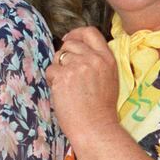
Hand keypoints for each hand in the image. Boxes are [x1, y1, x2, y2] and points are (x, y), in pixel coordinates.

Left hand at [46, 26, 118, 146]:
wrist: (95, 127)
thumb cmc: (100, 109)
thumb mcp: (109, 78)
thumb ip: (97, 62)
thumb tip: (78, 51)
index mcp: (107, 58)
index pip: (90, 32)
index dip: (76, 34)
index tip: (68, 40)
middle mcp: (93, 59)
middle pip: (70, 44)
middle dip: (63, 56)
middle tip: (66, 73)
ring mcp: (77, 67)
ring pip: (58, 57)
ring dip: (57, 70)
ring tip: (67, 87)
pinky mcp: (63, 77)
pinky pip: (51, 70)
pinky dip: (52, 81)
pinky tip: (62, 93)